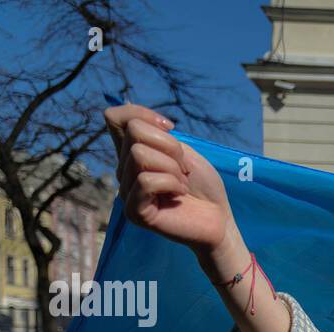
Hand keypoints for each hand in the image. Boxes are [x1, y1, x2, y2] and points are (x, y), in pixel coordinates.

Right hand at [104, 102, 234, 255]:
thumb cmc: (202, 185)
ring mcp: (126, 191)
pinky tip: (179, 195)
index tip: (170, 128)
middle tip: (183, 170)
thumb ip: (154, 133)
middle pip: (135, 132)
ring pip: (139, 155)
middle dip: (170, 147)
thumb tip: (130, 112)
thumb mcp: (182, 150)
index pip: (114, 118)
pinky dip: (171, 184)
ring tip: (181, 184)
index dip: (141, 114)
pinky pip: (146, 180)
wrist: (219, 217)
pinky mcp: (134, 211)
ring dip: (172, 168)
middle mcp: (123, 170)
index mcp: (131, 153)